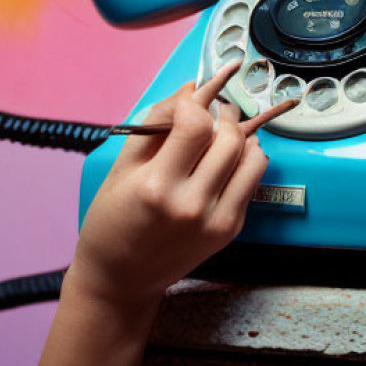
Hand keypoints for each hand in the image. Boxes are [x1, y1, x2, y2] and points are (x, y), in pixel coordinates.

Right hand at [68, 62, 269, 308]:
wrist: (121, 279)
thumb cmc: (112, 221)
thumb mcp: (122, 166)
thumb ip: (156, 122)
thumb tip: (191, 87)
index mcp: (158, 187)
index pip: (196, 124)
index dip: (194, 102)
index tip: (186, 101)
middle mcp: (192, 205)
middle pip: (230, 137)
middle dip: (221, 113)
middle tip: (208, 110)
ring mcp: (217, 221)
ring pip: (251, 155)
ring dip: (238, 134)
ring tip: (218, 132)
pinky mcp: (231, 229)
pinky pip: (253, 179)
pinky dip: (244, 159)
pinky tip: (223, 157)